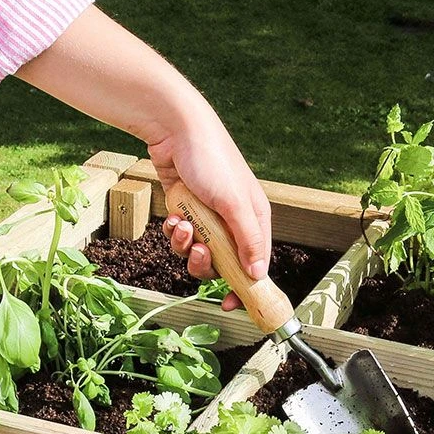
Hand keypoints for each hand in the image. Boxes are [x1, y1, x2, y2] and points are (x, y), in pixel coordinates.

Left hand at [149, 111, 271, 312]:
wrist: (174, 129)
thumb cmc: (210, 159)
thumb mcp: (233, 203)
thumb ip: (248, 240)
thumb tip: (259, 274)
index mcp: (254, 218)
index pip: (256, 264)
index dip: (244, 286)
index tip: (230, 304)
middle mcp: (233, 221)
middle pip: (223, 264)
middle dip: (206, 263)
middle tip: (198, 251)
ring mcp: (208, 218)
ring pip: (198, 254)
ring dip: (186, 247)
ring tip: (182, 227)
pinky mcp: (186, 213)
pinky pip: (181, 239)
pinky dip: (175, 232)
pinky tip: (174, 217)